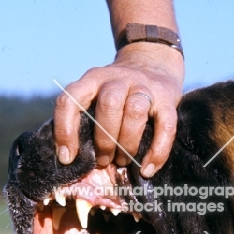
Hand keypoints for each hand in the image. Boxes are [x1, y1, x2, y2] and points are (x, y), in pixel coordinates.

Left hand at [53, 43, 184, 177]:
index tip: (67, 158)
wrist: (154, 63)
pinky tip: (148, 169)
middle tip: (103, 162)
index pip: (71, 100)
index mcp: (92, 79)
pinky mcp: (167, 100)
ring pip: (135, 112)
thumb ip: (86, 118)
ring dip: (127, 144)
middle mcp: (117, 79)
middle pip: (108, 105)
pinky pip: (166, 127)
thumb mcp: (97, 95)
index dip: (65, 131)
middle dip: (104, 140)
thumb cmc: (119, 95)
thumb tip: (74, 159)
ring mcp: (144, 86)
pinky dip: (157, 152)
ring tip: (123, 162)